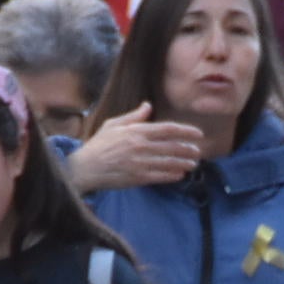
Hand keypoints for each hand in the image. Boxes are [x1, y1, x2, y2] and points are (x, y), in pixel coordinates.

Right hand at [68, 106, 203, 192]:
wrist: (85, 168)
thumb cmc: (98, 145)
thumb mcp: (113, 124)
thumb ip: (133, 116)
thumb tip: (148, 105)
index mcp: (136, 131)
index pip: (167, 129)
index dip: (185, 131)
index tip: (198, 134)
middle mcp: (141, 146)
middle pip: (172, 146)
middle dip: (188, 149)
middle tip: (198, 151)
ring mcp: (140, 163)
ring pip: (169, 162)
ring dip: (184, 163)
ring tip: (194, 164)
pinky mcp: (138, 178)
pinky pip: (160, 176)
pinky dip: (172, 175)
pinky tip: (180, 174)